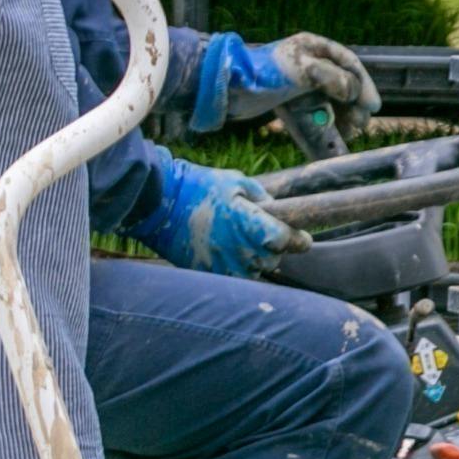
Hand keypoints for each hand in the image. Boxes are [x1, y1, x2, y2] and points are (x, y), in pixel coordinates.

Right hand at [127, 158, 305, 278]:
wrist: (157, 204)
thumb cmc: (196, 187)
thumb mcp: (233, 181)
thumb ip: (261, 197)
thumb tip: (275, 210)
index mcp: (251, 224)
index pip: (289, 241)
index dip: (298, 239)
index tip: (300, 237)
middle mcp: (242, 250)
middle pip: (274, 259)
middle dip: (272, 248)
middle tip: (256, 233)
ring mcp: (225, 265)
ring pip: (255, 271)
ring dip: (253, 259)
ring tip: (236, 241)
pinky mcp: (210, 273)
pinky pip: (234, 277)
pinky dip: (234, 267)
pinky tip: (224, 251)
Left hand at [191, 30, 379, 138]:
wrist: (227, 87)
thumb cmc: (265, 73)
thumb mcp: (304, 71)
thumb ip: (335, 79)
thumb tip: (355, 94)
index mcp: (313, 47)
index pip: (349, 63)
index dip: (364, 84)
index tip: (373, 107)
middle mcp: (308, 62)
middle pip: (342, 83)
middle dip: (354, 105)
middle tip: (359, 126)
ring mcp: (298, 81)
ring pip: (330, 99)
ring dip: (342, 116)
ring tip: (347, 133)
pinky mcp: (288, 99)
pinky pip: (314, 111)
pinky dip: (324, 122)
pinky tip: (330, 136)